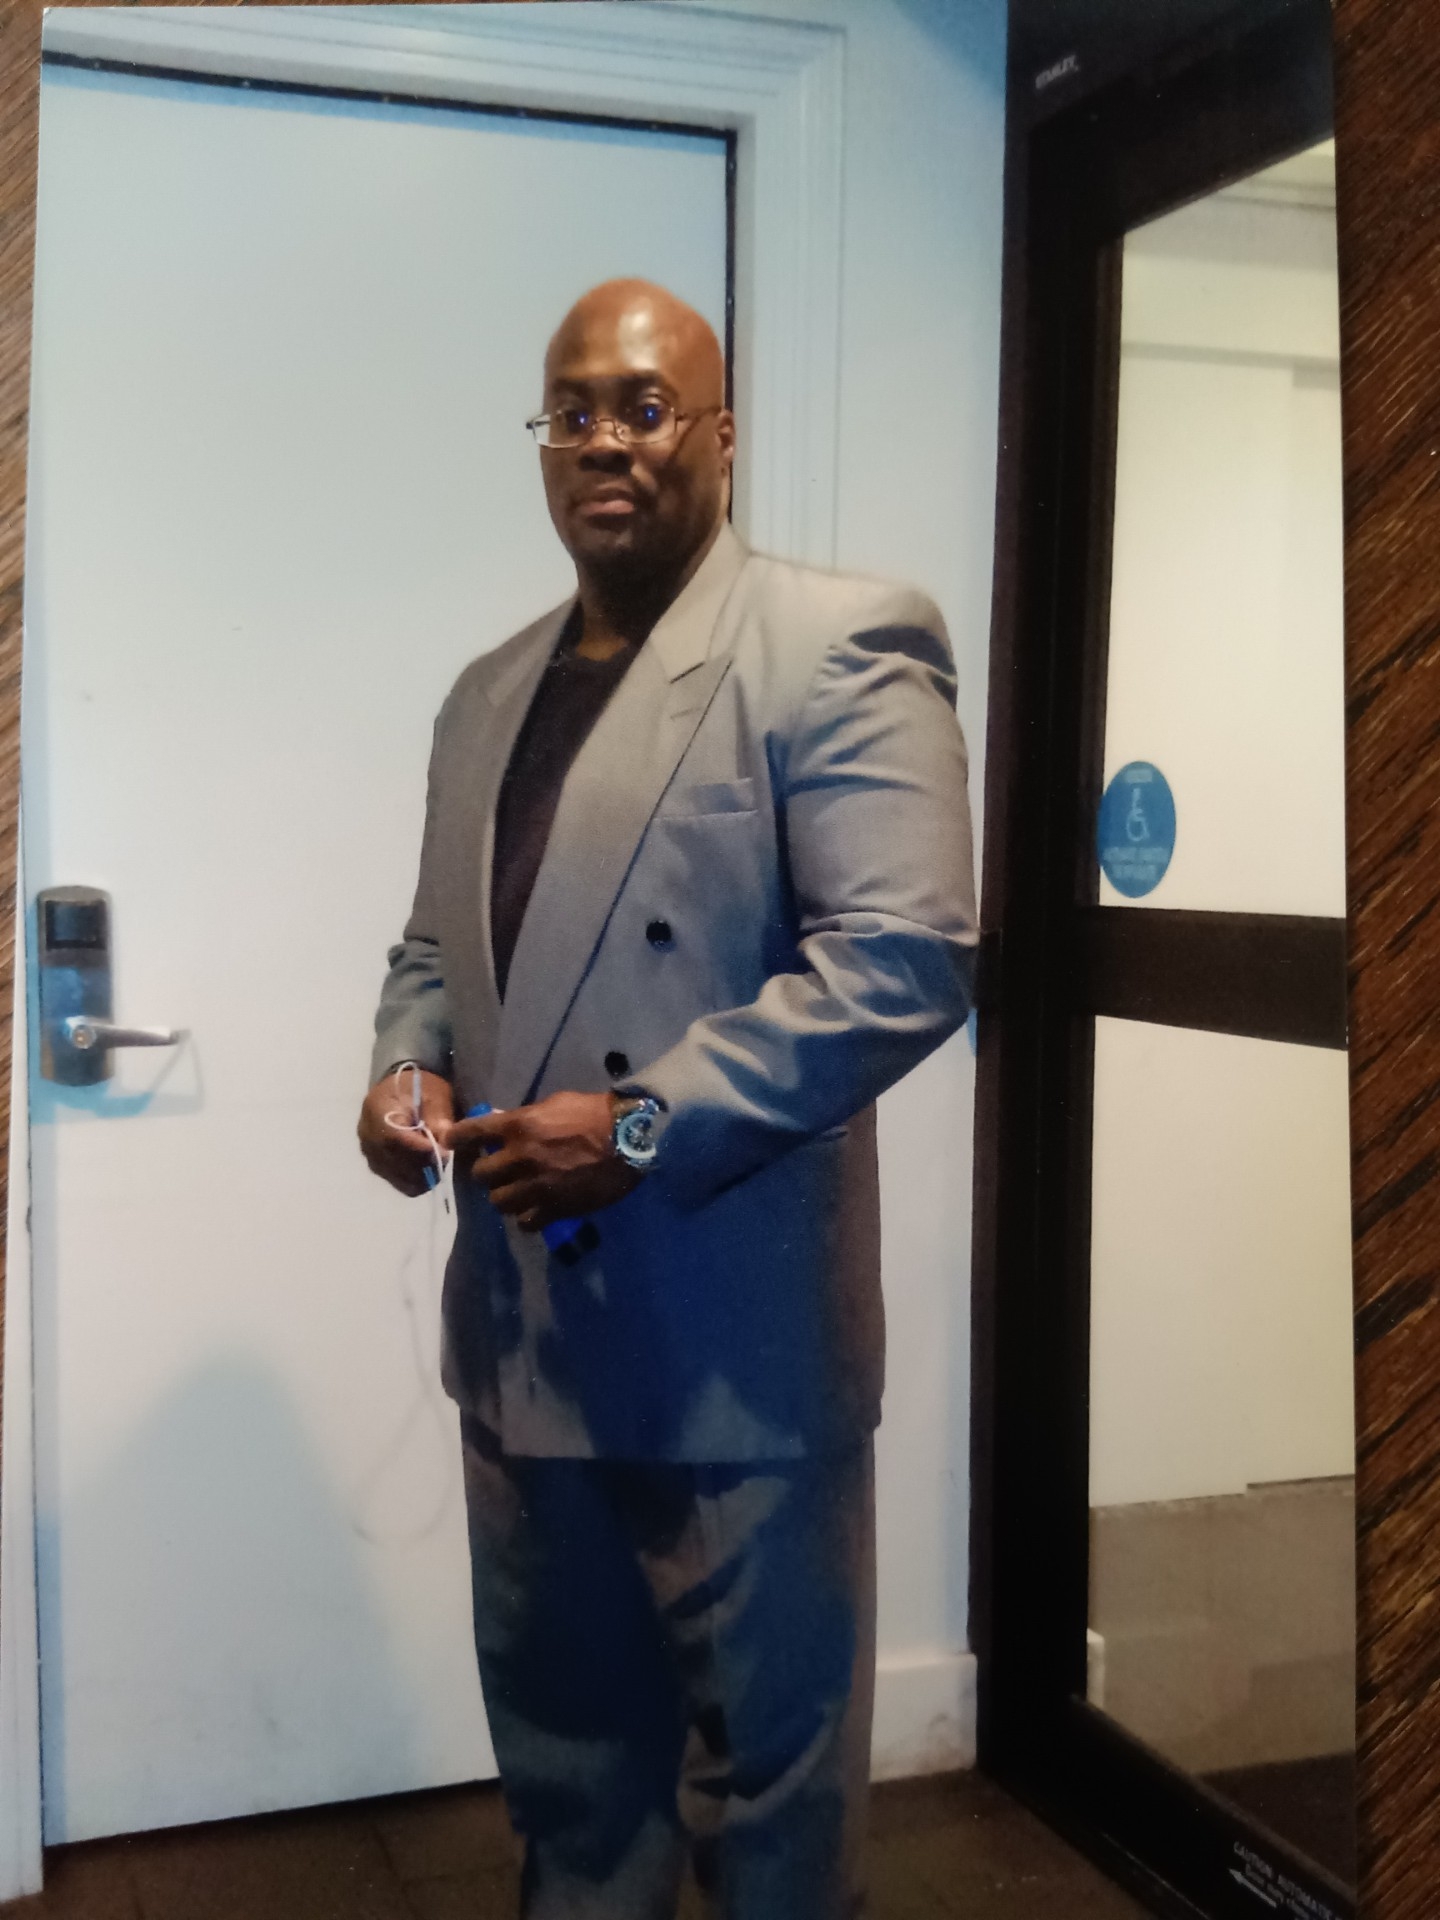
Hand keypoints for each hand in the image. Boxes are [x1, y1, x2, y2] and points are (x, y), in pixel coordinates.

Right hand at [357, 1066, 454, 1196]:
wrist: (400, 1090)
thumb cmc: (418, 1087)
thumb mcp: (433, 1094)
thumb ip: (438, 1117)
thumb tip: (445, 1144)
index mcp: (376, 1110)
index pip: (393, 1137)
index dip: (420, 1148)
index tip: (445, 1152)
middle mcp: (367, 1136)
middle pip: (395, 1161)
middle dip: (426, 1162)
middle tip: (448, 1156)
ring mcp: (370, 1154)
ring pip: (398, 1176)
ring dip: (423, 1173)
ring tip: (440, 1159)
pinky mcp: (377, 1166)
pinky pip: (398, 1182)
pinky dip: (416, 1180)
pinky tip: (429, 1168)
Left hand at [449, 1090, 641, 1230]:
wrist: (629, 1139)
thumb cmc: (594, 1113)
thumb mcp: (554, 1104)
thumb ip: (525, 1117)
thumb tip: (504, 1125)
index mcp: (519, 1126)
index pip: (471, 1133)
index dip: (456, 1139)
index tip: (450, 1142)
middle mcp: (520, 1158)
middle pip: (480, 1175)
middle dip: (486, 1173)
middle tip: (497, 1170)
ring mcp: (537, 1186)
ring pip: (499, 1202)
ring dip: (505, 1197)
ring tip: (517, 1192)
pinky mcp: (555, 1208)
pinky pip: (525, 1222)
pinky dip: (527, 1217)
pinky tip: (536, 1209)